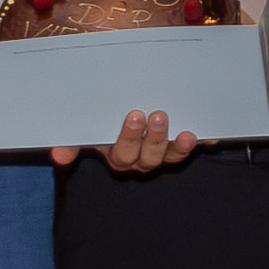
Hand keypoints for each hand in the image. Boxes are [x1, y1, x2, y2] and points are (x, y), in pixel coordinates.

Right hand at [62, 108, 202, 178]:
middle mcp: (141, 160)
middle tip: (157, 115)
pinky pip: (192, 151)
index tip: (134, 115)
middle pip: (148, 157)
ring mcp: (162, 156)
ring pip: (170, 157)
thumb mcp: (87, 129)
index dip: (130, 138)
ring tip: (185, 132)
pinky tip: (210, 138)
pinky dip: (202, 144)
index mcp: (117, 155)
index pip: (122, 154)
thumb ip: (73, 140)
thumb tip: (59, 156)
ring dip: (178, 146)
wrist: (128, 107)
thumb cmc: (104, 118)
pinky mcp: (180, 149)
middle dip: (153, 138)